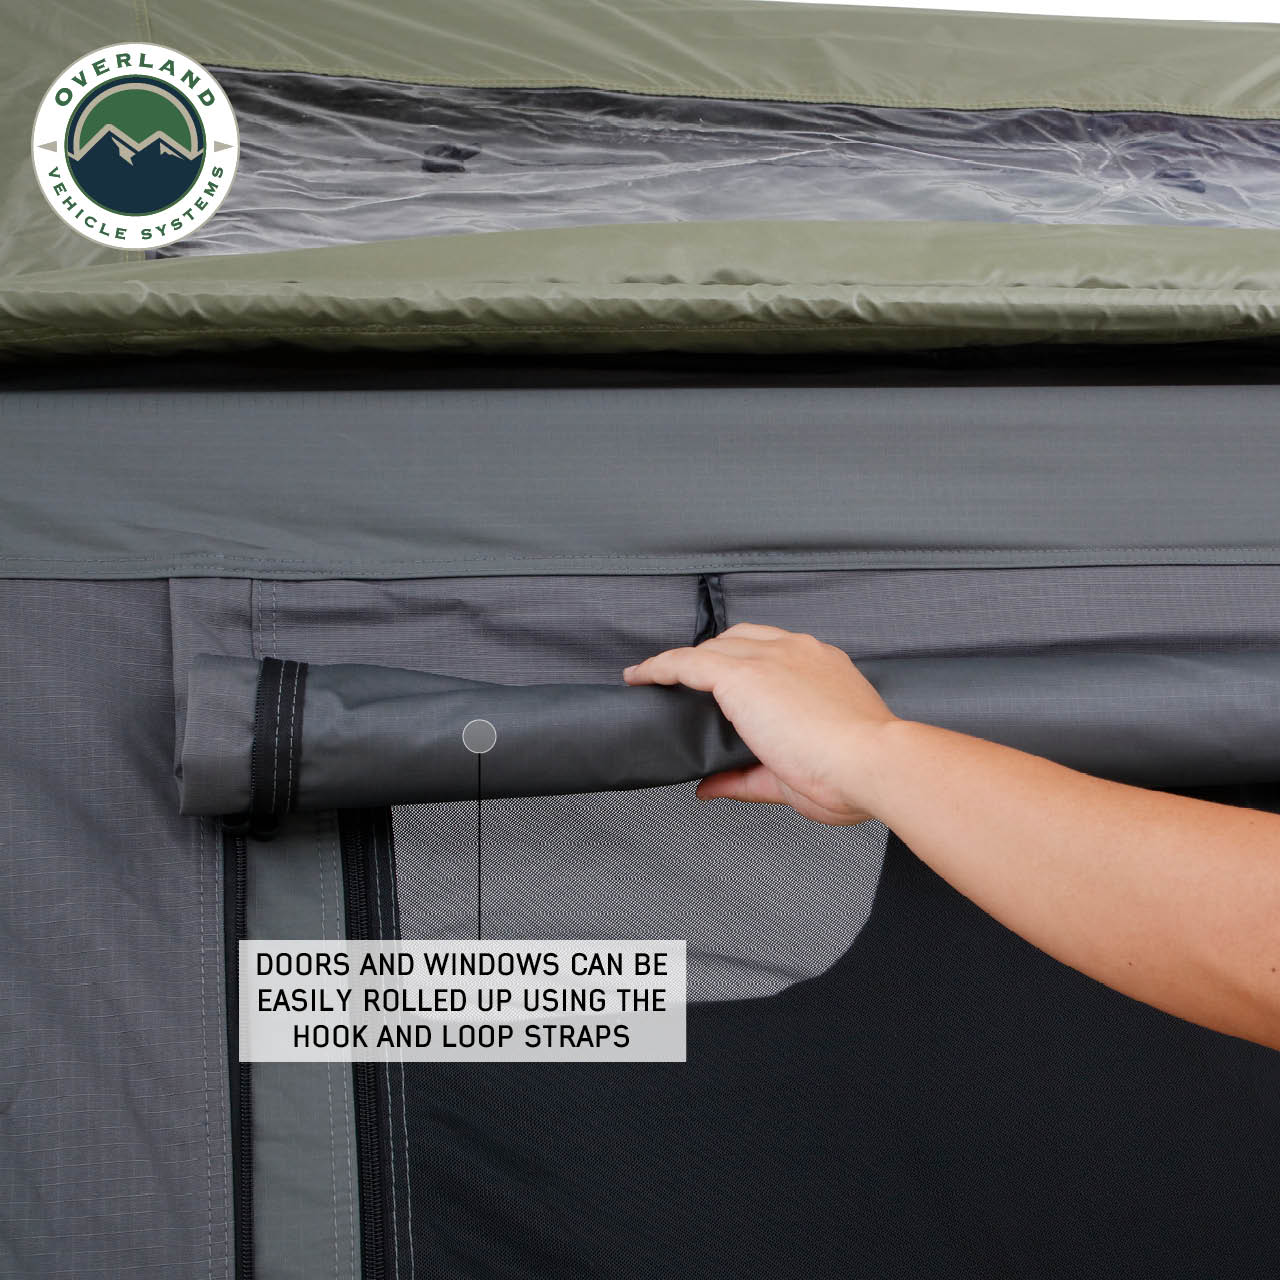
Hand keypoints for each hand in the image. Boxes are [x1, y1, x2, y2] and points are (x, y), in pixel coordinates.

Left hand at [624, 623, 897, 824]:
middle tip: (688, 684)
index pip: (775, 652)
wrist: (874, 764)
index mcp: (823, 668)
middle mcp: (797, 652)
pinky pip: (688, 662)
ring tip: (654, 679)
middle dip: (713, 657)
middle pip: (740, 640)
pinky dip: (661, 667)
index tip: (725, 680)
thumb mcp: (794, 776)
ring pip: (712, 648)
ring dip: (685, 662)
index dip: (745, 662)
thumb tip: (708, 787)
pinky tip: (640, 677)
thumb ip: (746, 779)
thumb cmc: (854, 774)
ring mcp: (770, 659)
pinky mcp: (743, 675)